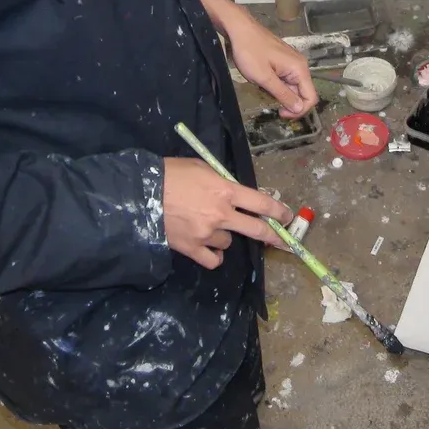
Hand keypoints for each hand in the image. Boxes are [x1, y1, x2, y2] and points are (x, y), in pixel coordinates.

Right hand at [163, 158, 293, 268]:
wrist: (141, 193)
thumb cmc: (171, 174)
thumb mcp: (201, 168)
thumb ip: (222, 182)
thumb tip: (236, 193)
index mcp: (225, 189)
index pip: (261, 203)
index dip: (279, 211)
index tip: (287, 216)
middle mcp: (221, 213)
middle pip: (256, 229)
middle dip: (272, 235)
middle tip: (279, 239)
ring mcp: (207, 234)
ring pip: (229, 242)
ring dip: (225, 235)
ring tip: (209, 226)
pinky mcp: (192, 248)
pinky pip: (213, 259)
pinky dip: (214, 255)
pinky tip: (209, 247)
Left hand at [221, 9, 318, 117]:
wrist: (239, 28)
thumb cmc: (250, 52)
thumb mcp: (264, 78)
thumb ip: (283, 94)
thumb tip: (300, 108)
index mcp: (299, 69)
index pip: (311, 97)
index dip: (299, 110)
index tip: (280, 113)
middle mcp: (300, 64)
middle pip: (303, 92)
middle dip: (289, 102)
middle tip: (270, 104)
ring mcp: (292, 61)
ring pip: (294, 85)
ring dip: (282, 93)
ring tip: (264, 89)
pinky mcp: (284, 59)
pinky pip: (287, 77)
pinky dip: (278, 84)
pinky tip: (264, 81)